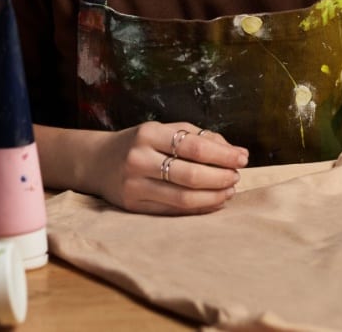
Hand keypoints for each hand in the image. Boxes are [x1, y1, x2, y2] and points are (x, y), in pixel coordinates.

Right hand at [92, 122, 249, 215]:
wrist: (98, 161)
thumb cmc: (140, 143)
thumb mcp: (164, 130)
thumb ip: (199, 137)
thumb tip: (235, 152)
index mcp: (148, 134)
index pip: (194, 147)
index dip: (223, 154)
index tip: (243, 157)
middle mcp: (139, 159)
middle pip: (190, 175)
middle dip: (221, 177)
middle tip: (236, 176)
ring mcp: (134, 185)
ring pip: (183, 198)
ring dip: (213, 196)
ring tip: (229, 190)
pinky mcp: (134, 206)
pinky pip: (173, 211)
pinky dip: (198, 208)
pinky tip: (213, 202)